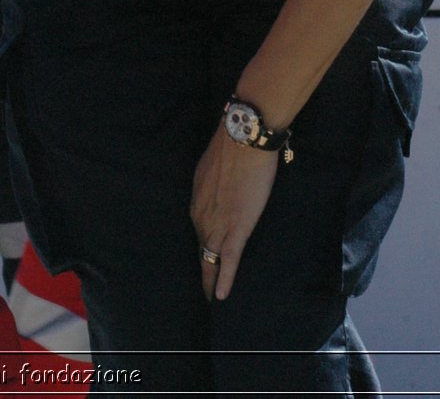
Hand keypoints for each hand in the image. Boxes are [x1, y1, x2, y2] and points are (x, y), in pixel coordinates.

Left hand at [191, 127, 278, 301]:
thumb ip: (215, 183)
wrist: (242, 142)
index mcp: (197, 201)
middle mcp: (201, 216)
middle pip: (201, 248)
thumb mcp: (213, 168)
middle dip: (203, 267)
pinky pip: (228, 260)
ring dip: (211, 280)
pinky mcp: (236, 229)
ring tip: (211, 297)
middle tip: (204, 287)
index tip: (203, 258)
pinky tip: (221, 296)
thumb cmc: (232, 149)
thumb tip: (223, 186)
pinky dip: (225, 278)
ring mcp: (218, 224)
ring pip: (211, 259)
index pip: (198, 229)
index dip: (201, 245)